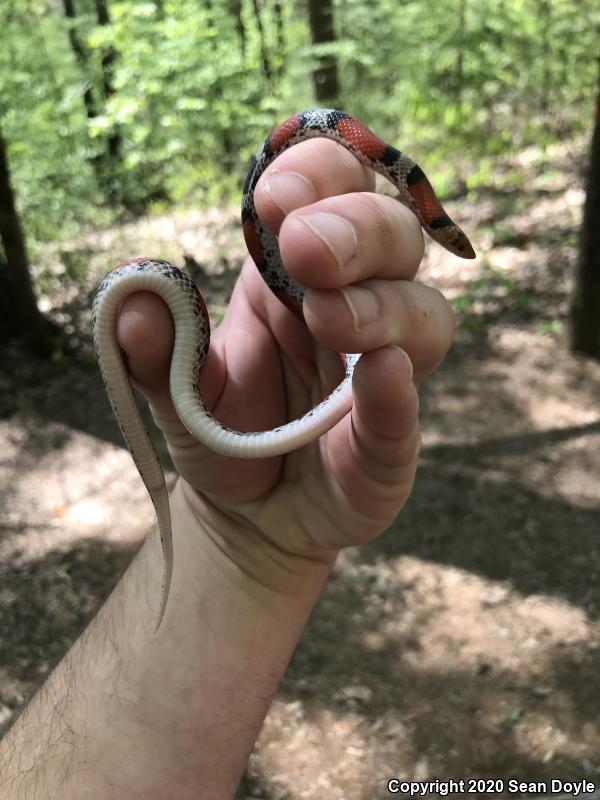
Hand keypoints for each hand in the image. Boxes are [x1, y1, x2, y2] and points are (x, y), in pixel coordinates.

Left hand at [116, 136, 454, 578]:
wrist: (245, 511)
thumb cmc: (221, 433)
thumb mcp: (176, 389)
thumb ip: (154, 350)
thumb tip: (135, 303)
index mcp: (293, 275)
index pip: (331, 193)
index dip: (316, 177)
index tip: (274, 196)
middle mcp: (351, 306)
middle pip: (392, 236)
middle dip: (355, 228)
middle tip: (305, 247)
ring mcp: (379, 370)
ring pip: (422, 313)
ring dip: (380, 304)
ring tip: (327, 317)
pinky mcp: (388, 438)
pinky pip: (409, 406)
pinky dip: (398, 387)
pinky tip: (382, 371)